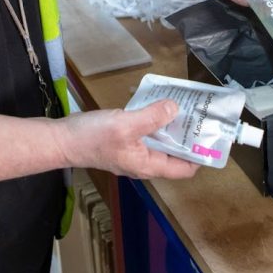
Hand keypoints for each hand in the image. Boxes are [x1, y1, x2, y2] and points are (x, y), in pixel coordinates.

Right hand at [54, 100, 199, 179]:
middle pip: (175, 153)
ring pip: (161, 140)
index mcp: (148, 165)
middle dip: (187, 134)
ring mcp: (134, 151)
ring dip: (171, 124)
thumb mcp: (126, 125)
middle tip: (199, 113)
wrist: (61, 139)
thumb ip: (152, 117)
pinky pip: (147, 131)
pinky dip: (154, 119)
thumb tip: (176, 109)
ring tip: (183, 105)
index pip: (184, 169)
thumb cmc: (92, 137)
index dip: (200, 155)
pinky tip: (156, 104)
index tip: (211, 135)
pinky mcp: (124, 140)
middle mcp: (144, 162)